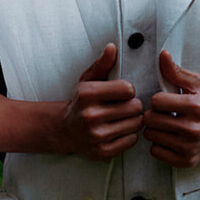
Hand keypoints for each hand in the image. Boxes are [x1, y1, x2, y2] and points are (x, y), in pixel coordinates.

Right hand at [59, 43, 142, 160]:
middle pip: (135, 107)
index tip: (121, 93)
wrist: (63, 130)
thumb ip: (102, 64)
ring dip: (133, 120)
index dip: (128, 90)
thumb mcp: (87, 80)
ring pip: (136, 124)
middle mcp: (91, 115)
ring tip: (121, 118)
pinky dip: (129, 136)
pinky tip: (118, 131)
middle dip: (133, 106)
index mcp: (88, 94)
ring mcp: (96, 135)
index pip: (128, 89)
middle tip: (123, 107)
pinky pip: (132, 140)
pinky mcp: (102, 151)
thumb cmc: (80, 102)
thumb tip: (112, 47)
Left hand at [142, 50, 199, 167]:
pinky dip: (159, 145)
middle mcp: (194, 128)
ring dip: (155, 130)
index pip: (156, 101)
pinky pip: (155, 151)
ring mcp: (190, 147)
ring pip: (150, 135)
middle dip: (154, 115)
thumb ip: (176, 71)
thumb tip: (162, 55)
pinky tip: (170, 139)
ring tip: (167, 126)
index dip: (158, 100)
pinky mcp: (185, 161)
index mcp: (196, 106)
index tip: (166, 102)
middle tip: (164, 115)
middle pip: (150, 119)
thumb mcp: (195, 84)